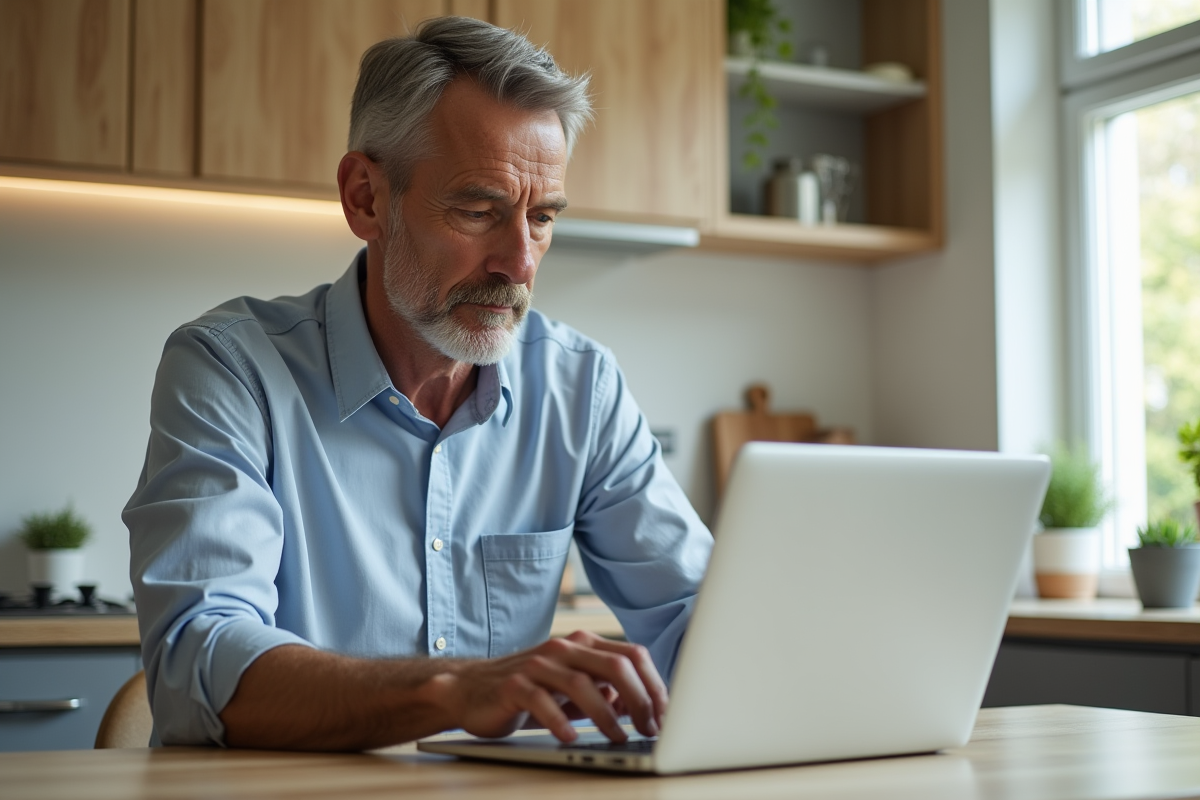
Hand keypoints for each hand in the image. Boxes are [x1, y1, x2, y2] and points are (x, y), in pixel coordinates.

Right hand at [432, 631, 667, 742]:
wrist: (472, 690)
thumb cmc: (529, 690)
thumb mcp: (572, 688)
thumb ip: (605, 690)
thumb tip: (639, 706)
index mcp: (583, 644)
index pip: (632, 656)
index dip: (654, 685)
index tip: (665, 715)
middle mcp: (564, 648)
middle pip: (615, 666)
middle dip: (640, 700)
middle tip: (649, 729)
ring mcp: (538, 665)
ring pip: (582, 683)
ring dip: (607, 716)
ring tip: (619, 738)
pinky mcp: (514, 685)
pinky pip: (541, 702)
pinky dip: (560, 722)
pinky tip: (571, 738)